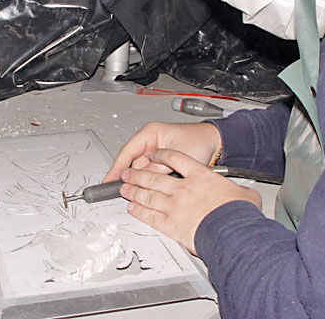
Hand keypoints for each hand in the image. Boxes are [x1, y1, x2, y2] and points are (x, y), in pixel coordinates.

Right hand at [103, 122, 220, 181]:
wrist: (215, 143)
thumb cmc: (199, 141)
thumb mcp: (176, 156)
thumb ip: (157, 168)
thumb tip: (141, 180)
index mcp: (151, 133)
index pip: (127, 152)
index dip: (116, 168)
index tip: (109, 181)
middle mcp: (150, 141)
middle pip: (132, 163)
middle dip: (131, 178)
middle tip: (125, 192)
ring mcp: (154, 151)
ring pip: (141, 170)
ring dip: (144, 180)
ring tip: (149, 189)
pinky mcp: (160, 160)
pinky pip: (150, 172)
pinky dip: (151, 180)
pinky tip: (154, 187)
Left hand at [119, 149, 261, 254]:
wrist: (232, 232)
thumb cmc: (238, 214)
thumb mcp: (244, 195)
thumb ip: (240, 191)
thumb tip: (248, 194)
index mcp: (200, 176)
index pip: (175, 158)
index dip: (162, 154)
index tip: (154, 154)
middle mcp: (183, 188)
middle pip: (154, 176)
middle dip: (138, 174)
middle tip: (129, 173)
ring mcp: (174, 206)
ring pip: (148, 195)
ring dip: (134, 192)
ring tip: (125, 189)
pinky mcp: (171, 225)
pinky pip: (149, 216)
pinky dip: (139, 211)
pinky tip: (132, 209)